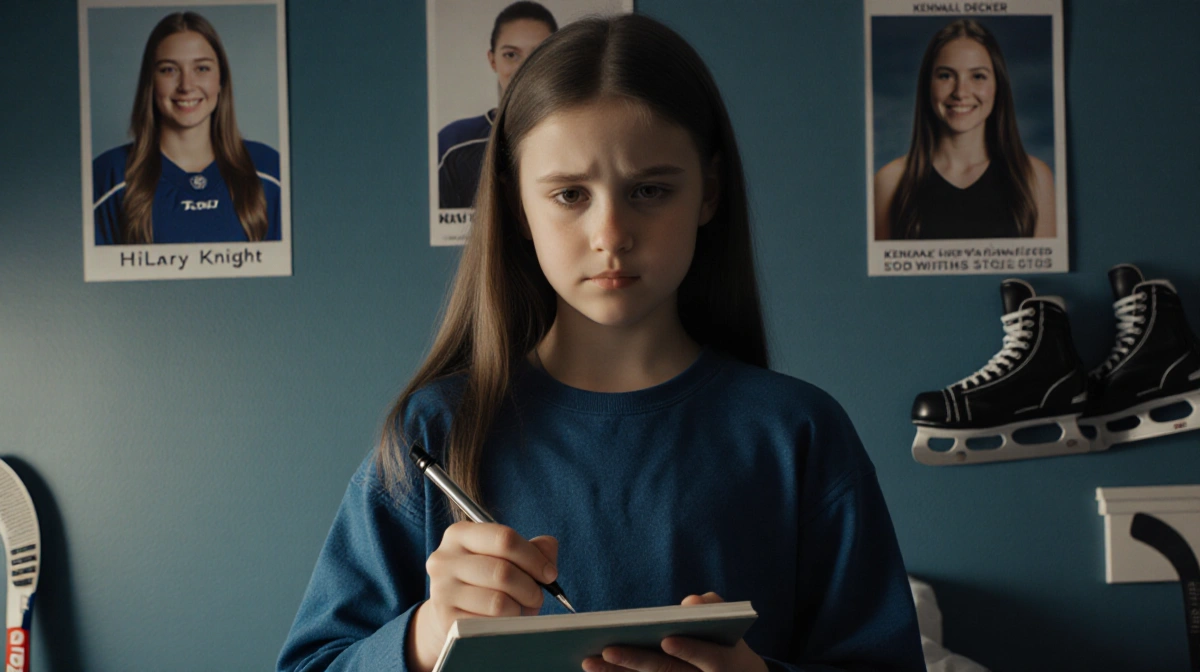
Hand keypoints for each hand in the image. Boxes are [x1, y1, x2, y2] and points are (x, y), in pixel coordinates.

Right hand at [407, 522, 558, 671]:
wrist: (451, 613)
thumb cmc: (484, 581)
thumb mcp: (504, 557)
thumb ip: (532, 548)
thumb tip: (549, 548)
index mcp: (460, 534)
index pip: (504, 538)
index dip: (534, 558)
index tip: (550, 574)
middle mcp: (444, 559)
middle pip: (503, 571)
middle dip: (530, 588)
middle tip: (537, 596)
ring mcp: (441, 590)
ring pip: (498, 602)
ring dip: (519, 609)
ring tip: (519, 609)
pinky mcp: (445, 620)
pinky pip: (489, 624)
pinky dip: (505, 625)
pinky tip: (503, 621)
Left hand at [581, 592, 767, 671]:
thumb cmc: (725, 642)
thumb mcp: (728, 623)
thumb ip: (713, 607)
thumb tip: (690, 603)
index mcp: (724, 663)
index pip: (708, 658)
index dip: (689, 650)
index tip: (667, 641)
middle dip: (636, 661)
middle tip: (607, 650)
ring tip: (589, 662)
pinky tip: (597, 670)